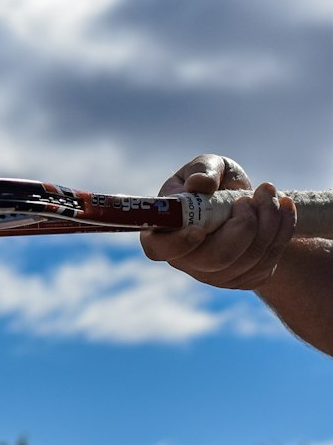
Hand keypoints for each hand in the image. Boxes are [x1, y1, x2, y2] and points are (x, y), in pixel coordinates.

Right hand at [140, 154, 297, 289]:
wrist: (247, 202)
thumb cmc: (217, 181)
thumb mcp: (208, 165)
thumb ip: (201, 169)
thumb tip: (201, 184)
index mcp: (164, 229)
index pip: (160, 248)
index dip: (178, 244)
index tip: (198, 230)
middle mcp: (187, 260)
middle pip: (216, 259)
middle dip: (243, 227)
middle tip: (251, 198)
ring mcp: (217, 275)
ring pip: (248, 260)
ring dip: (268, 223)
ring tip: (270, 193)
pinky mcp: (245, 279)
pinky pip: (268, 262)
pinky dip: (282, 231)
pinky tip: (284, 209)